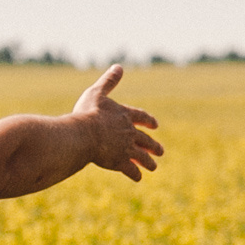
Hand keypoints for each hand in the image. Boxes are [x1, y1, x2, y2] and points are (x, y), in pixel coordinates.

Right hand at [72, 65, 163, 181]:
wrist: (84, 134)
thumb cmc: (88, 113)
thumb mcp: (98, 93)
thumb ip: (109, 81)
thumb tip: (119, 66)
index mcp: (124, 115)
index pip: (141, 117)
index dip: (148, 121)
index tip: (155, 125)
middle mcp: (129, 132)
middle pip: (145, 139)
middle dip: (153, 145)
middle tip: (160, 151)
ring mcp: (125, 148)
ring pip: (141, 156)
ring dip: (148, 161)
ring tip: (153, 167)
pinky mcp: (119, 161)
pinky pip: (130, 169)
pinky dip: (134, 174)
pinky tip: (138, 178)